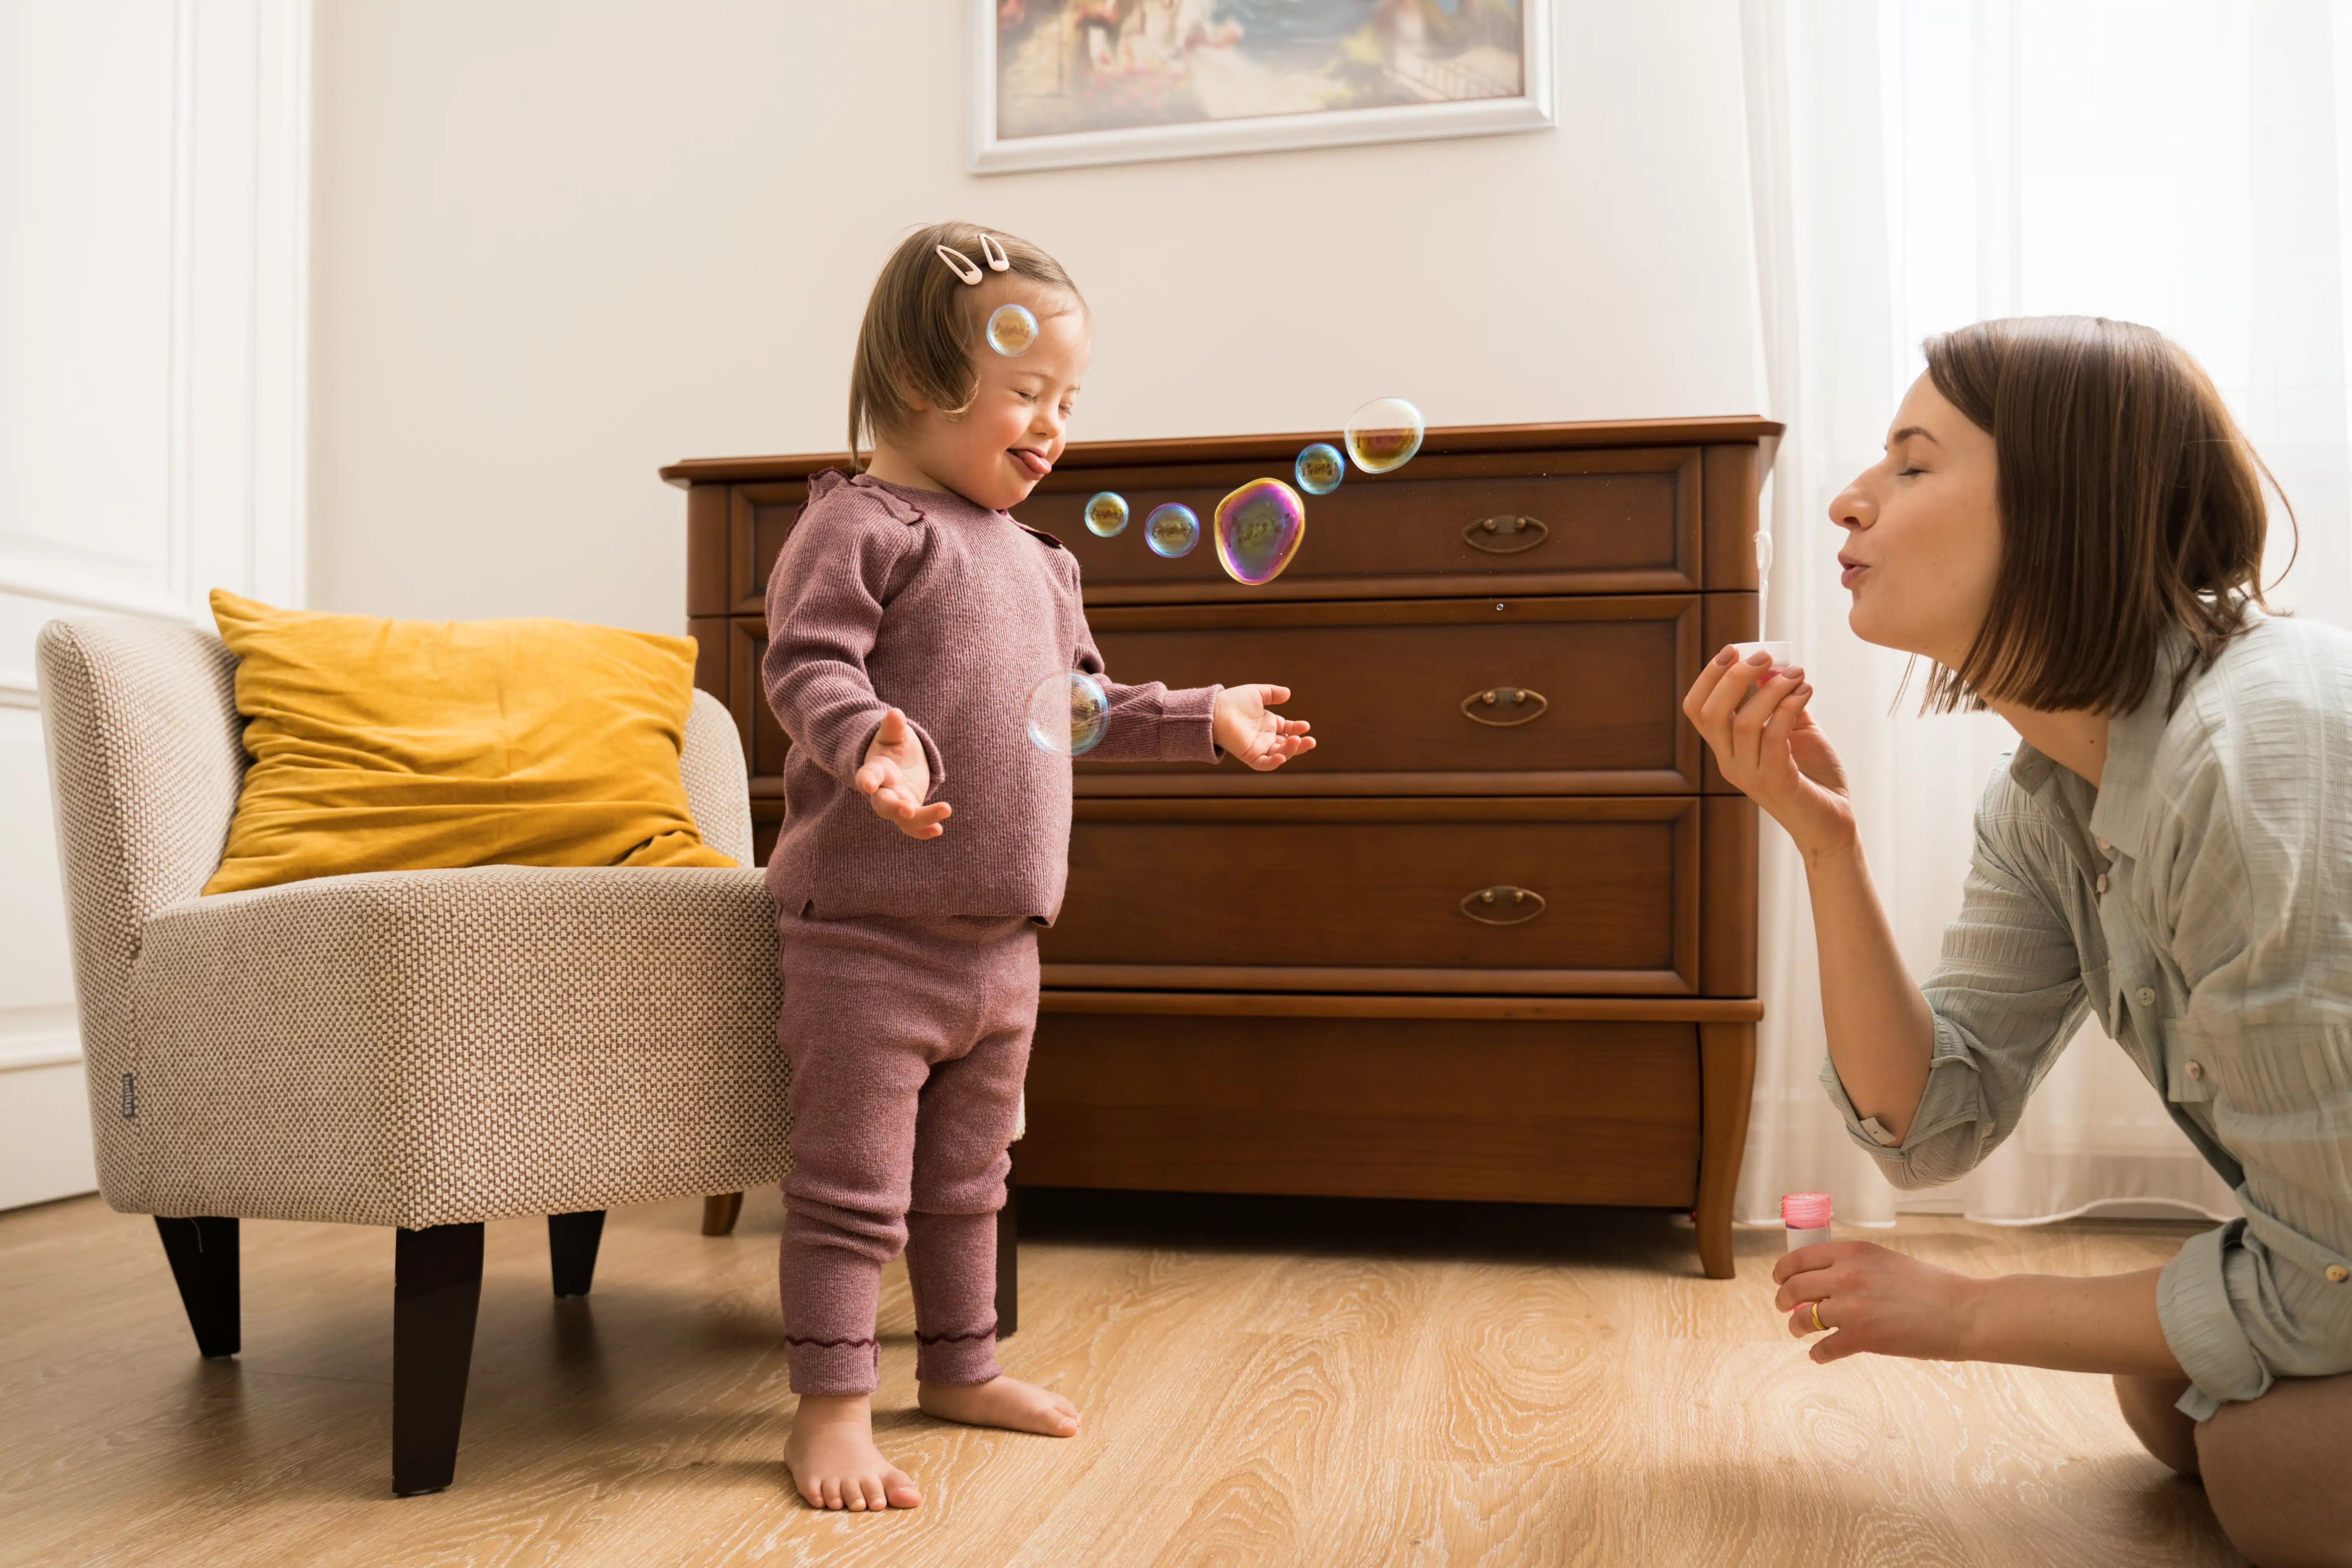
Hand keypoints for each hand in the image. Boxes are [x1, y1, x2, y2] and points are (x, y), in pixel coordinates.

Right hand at [855, 708, 950, 839]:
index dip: (866, 780)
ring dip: (920, 821)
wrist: (897, 762)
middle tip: (907, 811)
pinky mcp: (910, 811)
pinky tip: (938, 831)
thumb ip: (893, 727)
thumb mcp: (893, 734)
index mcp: (875, 770)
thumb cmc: (892, 745)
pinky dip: (924, 830)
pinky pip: (914, 826)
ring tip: (940, 821)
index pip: (869, 776)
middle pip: (884, 804)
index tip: (866, 785)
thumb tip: (895, 714)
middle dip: (894, 808)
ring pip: (903, 819)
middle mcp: (883, 791)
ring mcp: (896, 803)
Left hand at [1212, 684, 1314, 770]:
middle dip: (1300, 744)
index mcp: (1268, 724)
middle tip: (1311, 741)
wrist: (1216, 711)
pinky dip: (1274, 763)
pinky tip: (1282, 756)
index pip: (1288, 729)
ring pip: (1279, 754)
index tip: (1305, 725)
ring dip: (1291, 751)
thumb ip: (1272, 693)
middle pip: (1287, 745)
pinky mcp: (1249, 755)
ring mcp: (1258, 747)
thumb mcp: (1257, 693)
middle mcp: (1265, 737)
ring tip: (1297, 741)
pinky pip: (1264, 764)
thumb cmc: (1234, 701)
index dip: (1297, 728)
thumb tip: (1288, 693)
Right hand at [1683, 647, 1854, 855]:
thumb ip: (1780, 701)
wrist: (1832, 822)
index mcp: (1727, 749)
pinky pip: (1774, 736)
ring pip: (1744, 722)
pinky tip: (1806, 691)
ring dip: (1772, 689)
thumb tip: (1773, 665)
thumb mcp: (1795, 729)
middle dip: (1734, 677)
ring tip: (1797, 675)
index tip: (1734, 650)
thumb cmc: (1813, 775)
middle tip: (1765, 658)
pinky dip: (1789, 706)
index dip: (1709, 676)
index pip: (1697, 709)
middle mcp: (1729, 762)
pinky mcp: (1776, 781)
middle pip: (1711, 712)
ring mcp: (1749, 774)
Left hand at [1774, 1241, 1983, 1364]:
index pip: (1800, 1257)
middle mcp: (1846, 1275)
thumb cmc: (1933, 1287)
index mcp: (1853, 1252)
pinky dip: (1818, 1353)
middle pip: (1794, 1288)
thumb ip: (1855, 1266)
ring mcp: (1852, 1308)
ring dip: (1796, 1327)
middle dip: (1783, 1299)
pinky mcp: (1862, 1338)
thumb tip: (1825, 1280)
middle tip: (1783, 1307)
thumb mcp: (1887, 1262)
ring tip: (1799, 1330)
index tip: (1779, 1279)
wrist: (1964, 1312)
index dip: (1783, 1270)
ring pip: (1802, 1318)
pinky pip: (1823, 1348)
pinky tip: (1820, 1354)